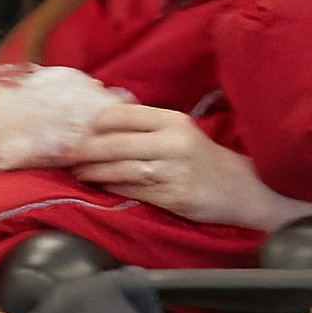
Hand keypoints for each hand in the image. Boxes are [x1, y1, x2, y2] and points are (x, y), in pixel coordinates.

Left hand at [71, 103, 295, 226]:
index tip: (76, 130)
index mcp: (173, 121)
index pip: (121, 115)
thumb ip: (144, 125)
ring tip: (78, 172)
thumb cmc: (202, 157)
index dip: (94, 123)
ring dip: (93, 172)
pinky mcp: (175, 197)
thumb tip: (96, 117)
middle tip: (66, 154)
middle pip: (115, 144)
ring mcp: (175, 171)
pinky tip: (100, 186)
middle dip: (84, 150)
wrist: (246, 189)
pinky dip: (112, 187)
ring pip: (121, 169)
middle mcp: (174, 143)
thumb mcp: (178, 131)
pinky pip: (133, 190)